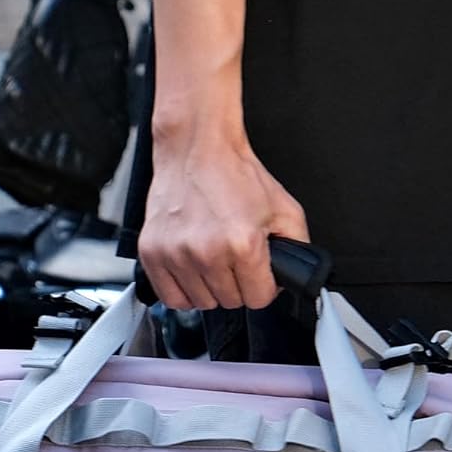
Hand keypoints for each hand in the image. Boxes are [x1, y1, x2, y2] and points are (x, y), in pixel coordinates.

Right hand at [137, 131, 308, 311]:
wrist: (197, 148)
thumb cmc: (235, 175)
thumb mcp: (284, 209)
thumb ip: (298, 248)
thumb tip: (296, 278)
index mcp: (242, 243)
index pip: (259, 299)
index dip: (263, 285)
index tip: (257, 271)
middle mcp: (207, 252)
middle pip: (231, 303)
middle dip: (237, 284)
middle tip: (234, 258)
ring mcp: (177, 254)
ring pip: (202, 303)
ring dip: (210, 287)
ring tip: (212, 258)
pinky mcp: (152, 253)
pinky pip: (171, 298)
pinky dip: (183, 291)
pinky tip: (192, 270)